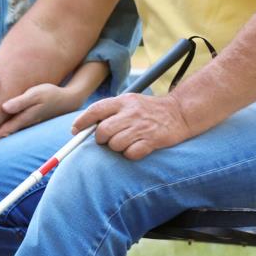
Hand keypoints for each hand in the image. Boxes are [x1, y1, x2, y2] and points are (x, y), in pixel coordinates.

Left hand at [0, 83, 85, 143]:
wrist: (66, 100)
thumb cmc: (50, 94)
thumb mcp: (36, 94)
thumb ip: (20, 102)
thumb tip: (4, 108)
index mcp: (21, 119)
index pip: (0, 132)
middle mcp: (20, 124)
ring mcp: (22, 124)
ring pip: (2, 132)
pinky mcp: (24, 120)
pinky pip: (7, 127)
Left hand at [72, 93, 193, 159]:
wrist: (180, 112)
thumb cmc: (148, 110)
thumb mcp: (129, 102)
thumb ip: (109, 111)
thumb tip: (82, 126)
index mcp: (123, 101)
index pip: (96, 110)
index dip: (82, 122)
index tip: (74, 130)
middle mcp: (131, 113)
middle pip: (103, 131)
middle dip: (101, 139)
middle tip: (108, 139)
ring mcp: (142, 127)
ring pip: (115, 144)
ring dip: (117, 147)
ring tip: (126, 141)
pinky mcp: (152, 141)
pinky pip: (130, 154)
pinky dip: (130, 154)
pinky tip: (137, 147)